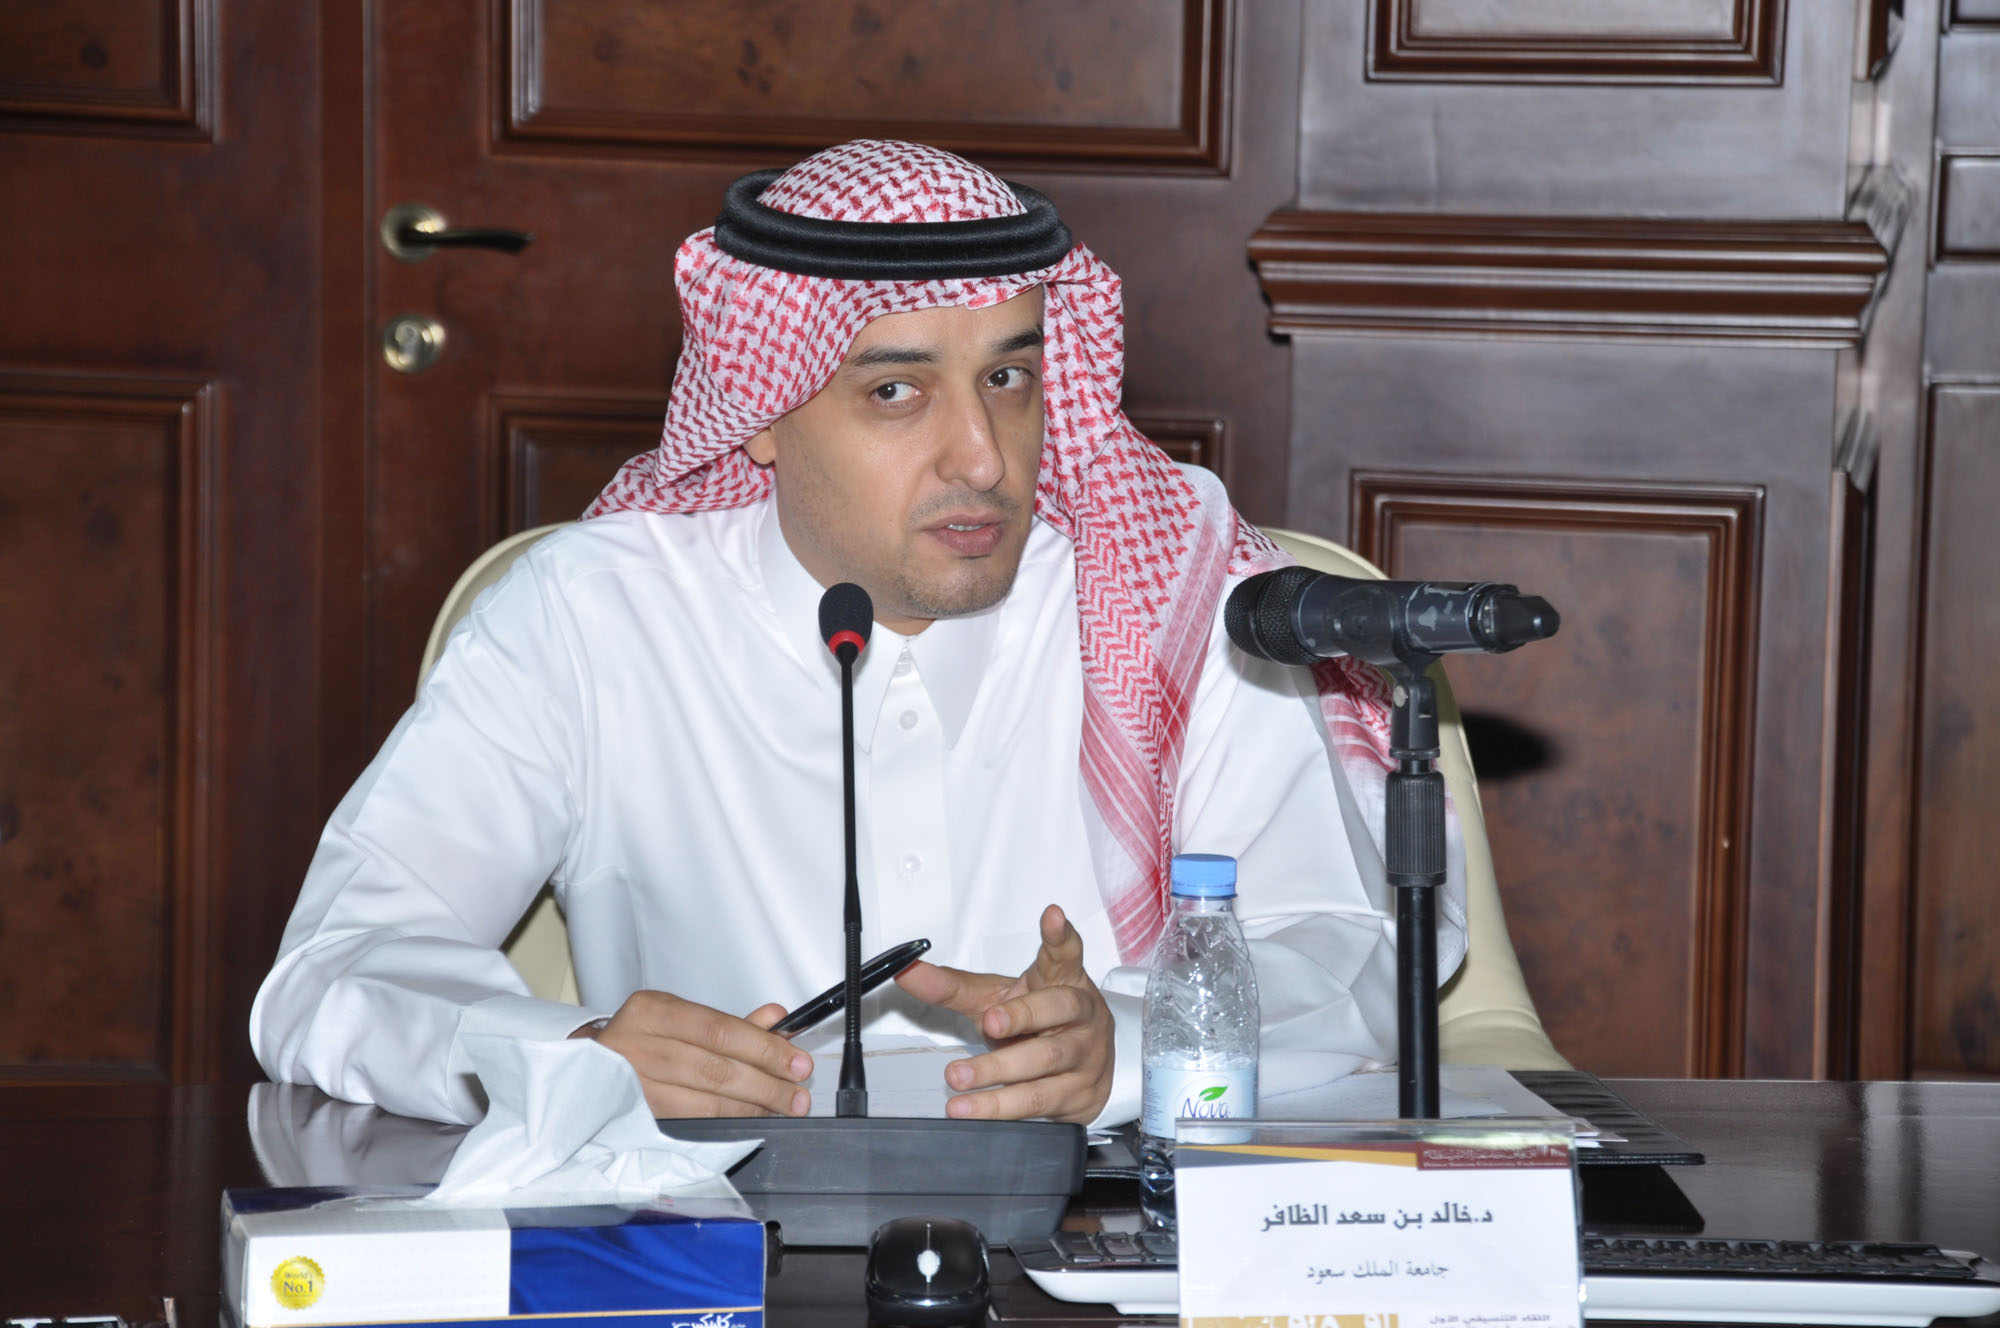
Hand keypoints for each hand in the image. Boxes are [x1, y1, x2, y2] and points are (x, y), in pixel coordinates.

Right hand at [575, 990, 813, 1118]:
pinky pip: (689, 1124)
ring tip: (780, 1107)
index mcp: (651, 1011)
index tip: (796, 1062)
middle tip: (796, 1093)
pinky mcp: (632, 1119)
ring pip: (703, 1102)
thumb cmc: (639, 1042)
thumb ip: (731, 1023)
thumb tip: (777, 1019)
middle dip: (765, 1083)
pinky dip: (725, 1123)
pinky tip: (748, 1119)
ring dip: (751, 1107)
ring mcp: (630, 1087)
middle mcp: (636, 1045)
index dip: (764, 1048)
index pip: (720, 1029)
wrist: (581, 1073)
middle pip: (715, 1068)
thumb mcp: (681, 1019)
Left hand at [893, 904, 1113, 1123]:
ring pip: (1045, 1061)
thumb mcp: (997, 998)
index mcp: (1062, 980)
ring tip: (958, 1077)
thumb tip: (906, 971)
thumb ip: (952, 986)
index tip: (1052, 917)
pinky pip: (1038, 1102)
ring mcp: (1084, 1054)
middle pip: (1058, 1009)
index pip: (1065, 952)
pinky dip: (1002, 1107)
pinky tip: (974, 1109)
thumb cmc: (1038, 1023)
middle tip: (989, 1023)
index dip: (1060, 936)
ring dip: (998, 1071)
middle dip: (1021, 1016)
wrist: (1084, 1070)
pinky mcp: (1079, 1094)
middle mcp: (1081, 1014)